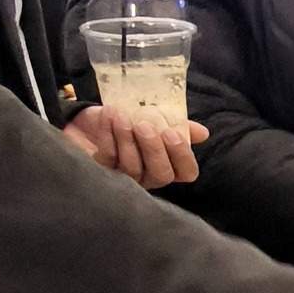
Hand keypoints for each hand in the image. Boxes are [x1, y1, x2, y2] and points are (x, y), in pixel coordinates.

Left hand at [65, 105, 206, 188]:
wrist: (91, 118)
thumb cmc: (129, 119)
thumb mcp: (155, 116)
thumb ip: (178, 124)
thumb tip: (202, 133)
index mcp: (169, 163)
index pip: (186, 172)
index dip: (183, 156)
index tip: (172, 133)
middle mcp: (150, 175)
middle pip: (161, 174)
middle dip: (154, 149)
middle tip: (144, 125)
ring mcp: (126, 177)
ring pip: (133, 167)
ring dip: (127, 139)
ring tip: (122, 115)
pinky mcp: (102, 171)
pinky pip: (109, 158)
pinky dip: (108, 135)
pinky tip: (109, 116)